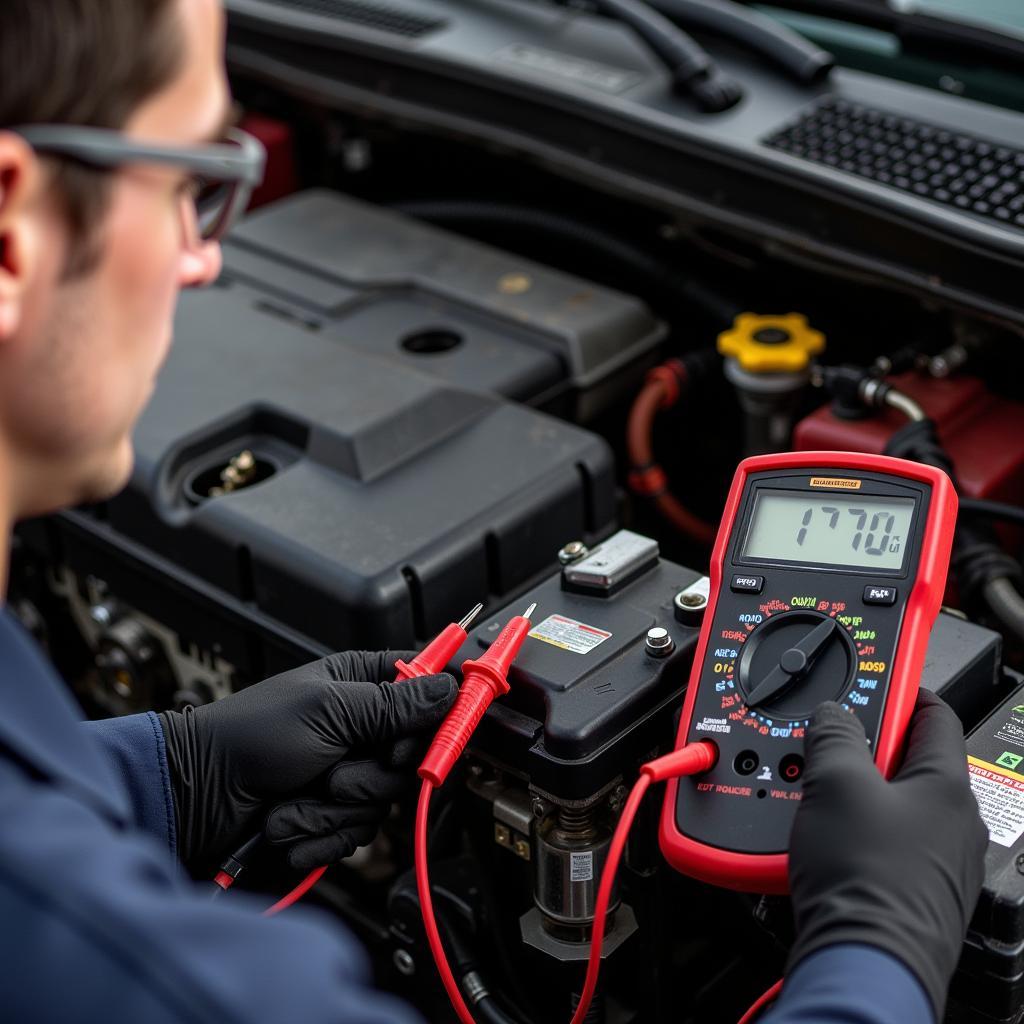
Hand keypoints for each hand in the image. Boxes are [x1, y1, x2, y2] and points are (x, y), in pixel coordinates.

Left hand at [159, 651, 456, 874]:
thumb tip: (447, 687)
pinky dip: (321, 832)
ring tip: (301, 793)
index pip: (425, 688)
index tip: (425, 736)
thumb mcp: (328, 710)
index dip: (434, 713)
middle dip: (371, 775)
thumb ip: (393, 703)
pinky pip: (358, 833)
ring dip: (336, 807)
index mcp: (361, 684)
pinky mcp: (335, 813)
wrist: (200, 797)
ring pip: (384, 801)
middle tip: (338, 770)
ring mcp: (349, 773)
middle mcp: (361, 728)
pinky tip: (291, 819)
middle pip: (412, 758)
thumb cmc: (249, 735)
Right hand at [787, 691, 987, 1018]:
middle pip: (906, 760)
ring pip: (890, 804)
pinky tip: (822, 838)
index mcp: (948, 786)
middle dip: (861, 747)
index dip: (899, 689)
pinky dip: (852, 831)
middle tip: (824, 744)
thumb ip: (833, 735)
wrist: (863, 963)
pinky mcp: (912, 891)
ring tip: (814, 794)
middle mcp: (954, 824)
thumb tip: (833, 715)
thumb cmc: (865, 880)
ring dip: (852, 791)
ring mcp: (936, 862)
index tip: (873, 679)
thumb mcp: (834, 783)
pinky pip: (881, 842)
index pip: (933, 713)